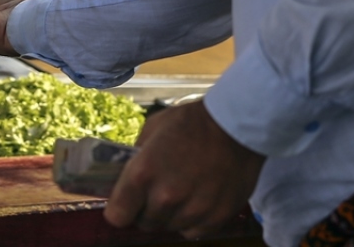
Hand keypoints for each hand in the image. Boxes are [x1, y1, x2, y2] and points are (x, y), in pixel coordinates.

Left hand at [105, 100, 263, 237]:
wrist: (237, 126)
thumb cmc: (192, 122)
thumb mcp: (153, 128)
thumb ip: (137, 155)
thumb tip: (126, 174)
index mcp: (143, 174)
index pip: (117, 216)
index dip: (120, 210)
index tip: (126, 204)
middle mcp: (165, 197)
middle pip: (144, 223)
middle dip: (146, 210)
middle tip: (157, 192)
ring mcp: (192, 211)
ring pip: (169, 227)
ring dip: (170, 215)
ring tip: (181, 192)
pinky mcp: (216, 218)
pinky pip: (193, 231)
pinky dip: (192, 221)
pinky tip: (197, 201)